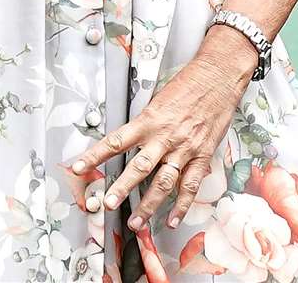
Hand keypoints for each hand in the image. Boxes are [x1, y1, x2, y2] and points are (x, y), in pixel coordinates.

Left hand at [70, 45, 249, 231]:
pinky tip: (172, 218)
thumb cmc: (189, 84)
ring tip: (136, 222)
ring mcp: (185, 148)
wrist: (218, 76)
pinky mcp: (202, 154)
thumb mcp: (158, 100)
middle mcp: (165, 136)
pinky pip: (191, 185)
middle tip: (108, 204)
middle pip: (140, 167)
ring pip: (164, 182)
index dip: (95, 155)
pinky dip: (182, 205)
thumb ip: (145, 123)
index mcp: (150, 120)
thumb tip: (130, 139)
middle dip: (122, 188)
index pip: (116, 141)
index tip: (79, 167)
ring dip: (149, 205)